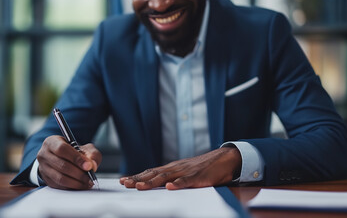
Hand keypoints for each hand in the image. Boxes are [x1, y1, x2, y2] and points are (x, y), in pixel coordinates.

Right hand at [37, 135, 101, 189]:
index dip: (76, 158)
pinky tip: (81, 185)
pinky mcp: (46, 180)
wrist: (63, 159)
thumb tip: (92, 166)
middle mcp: (44, 154)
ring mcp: (43, 168)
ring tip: (88, 182)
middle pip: (62, 165)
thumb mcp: (85, 148)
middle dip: (79, 173)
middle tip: (90, 176)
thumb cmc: (74, 152)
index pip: (62, 149)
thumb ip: (92, 154)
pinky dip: (72, 187)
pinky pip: (60, 186)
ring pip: (60, 178)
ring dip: (77, 182)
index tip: (88, 166)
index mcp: (51, 142)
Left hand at [119, 147, 241, 189]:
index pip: (150, 172)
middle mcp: (175, 168)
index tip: (123, 181)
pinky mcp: (197, 177)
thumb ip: (171, 177)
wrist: (222, 159)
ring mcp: (185, 172)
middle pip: (153, 174)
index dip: (136, 176)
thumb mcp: (183, 172)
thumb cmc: (202, 168)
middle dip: (138, 179)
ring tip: (140, 186)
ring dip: (151, 182)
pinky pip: (186, 181)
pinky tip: (170, 187)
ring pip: (166, 177)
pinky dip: (177, 183)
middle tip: (124, 183)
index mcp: (171, 168)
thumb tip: (157, 185)